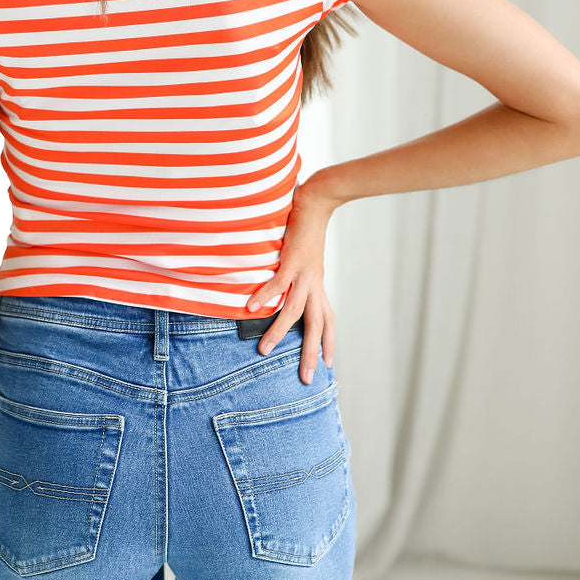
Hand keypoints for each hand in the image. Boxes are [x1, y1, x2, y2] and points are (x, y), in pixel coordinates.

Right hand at [243, 177, 338, 379]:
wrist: (317, 201)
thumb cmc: (307, 228)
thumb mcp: (306, 259)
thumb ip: (298, 275)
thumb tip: (287, 286)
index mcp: (318, 286)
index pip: (327, 320)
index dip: (329, 343)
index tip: (330, 366)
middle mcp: (314, 284)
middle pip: (316, 326)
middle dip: (312, 353)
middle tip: (307, 378)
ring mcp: (305, 274)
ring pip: (294, 310)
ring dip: (279, 331)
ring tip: (263, 349)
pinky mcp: (293, 260)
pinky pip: (277, 283)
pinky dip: (264, 295)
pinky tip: (250, 307)